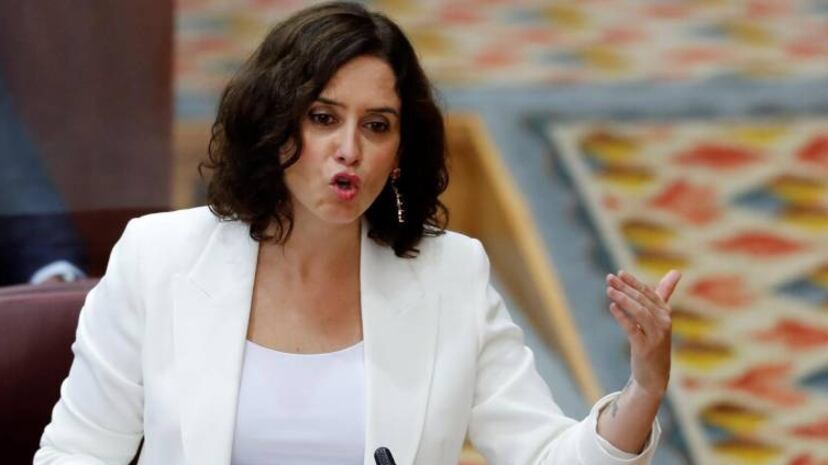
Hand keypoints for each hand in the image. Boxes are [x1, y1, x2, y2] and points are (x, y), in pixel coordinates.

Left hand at [605, 269, 680, 397]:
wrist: (655, 374)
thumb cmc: (655, 341)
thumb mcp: (659, 317)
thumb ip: (665, 293)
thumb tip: (676, 271)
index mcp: (665, 313)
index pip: (648, 293)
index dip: (634, 282)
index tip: (619, 273)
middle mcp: (663, 322)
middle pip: (642, 300)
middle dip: (625, 287)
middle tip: (609, 278)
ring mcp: (656, 335)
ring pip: (639, 312)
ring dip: (623, 299)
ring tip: (609, 290)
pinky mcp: (646, 348)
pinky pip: (633, 329)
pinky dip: (623, 317)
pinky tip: (612, 307)